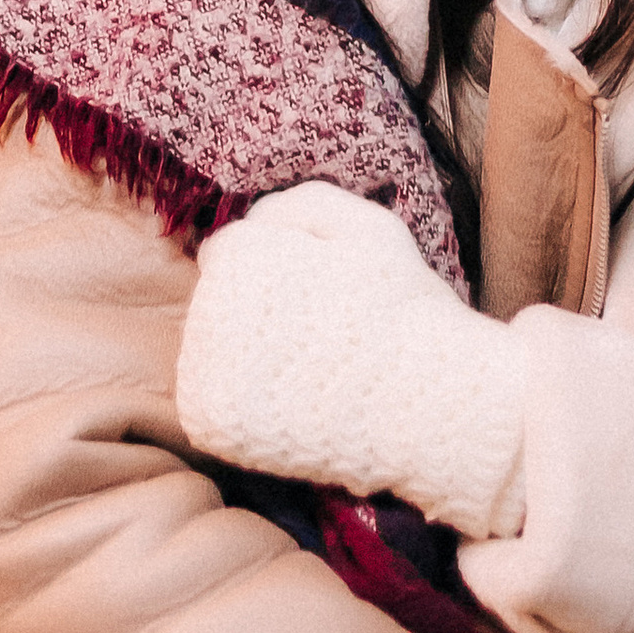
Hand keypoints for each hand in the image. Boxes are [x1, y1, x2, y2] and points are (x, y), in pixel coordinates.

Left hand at [177, 182, 526, 534]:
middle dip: (258, 316)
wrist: (429, 406)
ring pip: (212, 355)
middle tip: (322, 339)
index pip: (230, 255)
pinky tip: (293, 411)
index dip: (280, 274)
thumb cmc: (405, 310)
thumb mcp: (363, 225)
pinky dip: (243, 410)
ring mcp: (203, 371)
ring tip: (312, 377)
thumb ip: (296, 206)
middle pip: (217, 304)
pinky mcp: (209, 425)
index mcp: (238, 257)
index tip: (323, 300)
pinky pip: (212, 407)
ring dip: (248, 364)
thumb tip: (247, 220)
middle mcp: (206, 310)